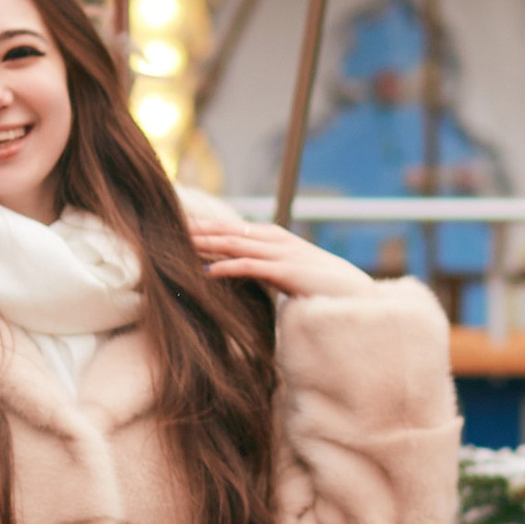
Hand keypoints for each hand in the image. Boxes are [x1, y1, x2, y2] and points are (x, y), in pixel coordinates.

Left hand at [178, 190, 371, 302]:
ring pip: (236, 244)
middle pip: (230, 231)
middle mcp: (277, 240)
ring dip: (206, 243)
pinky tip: (206, 271)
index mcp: (277, 239)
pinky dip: (227, 267)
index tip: (181, 227)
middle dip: (200, 229)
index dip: (207, 226)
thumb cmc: (323, 289)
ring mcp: (282, 254)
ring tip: (179, 243)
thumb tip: (241, 272)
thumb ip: (266, 269)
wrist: (356, 297)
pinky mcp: (287, 271)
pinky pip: (250, 267)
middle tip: (168, 228)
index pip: (235, 228)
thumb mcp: (289, 274)